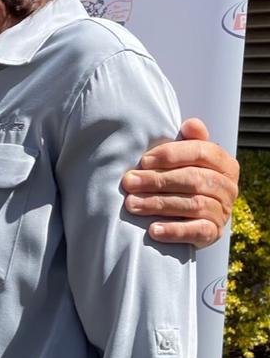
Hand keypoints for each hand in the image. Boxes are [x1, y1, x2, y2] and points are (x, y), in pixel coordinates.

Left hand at [122, 118, 239, 247]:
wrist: (193, 217)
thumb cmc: (185, 179)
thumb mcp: (188, 158)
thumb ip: (189, 141)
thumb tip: (191, 124)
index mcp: (224, 163)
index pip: (201, 152)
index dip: (171, 154)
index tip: (143, 160)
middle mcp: (228, 187)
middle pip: (193, 179)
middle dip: (157, 180)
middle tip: (129, 182)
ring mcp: (222, 211)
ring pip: (192, 204)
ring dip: (158, 204)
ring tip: (131, 204)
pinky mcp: (213, 233)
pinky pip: (196, 231)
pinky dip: (174, 231)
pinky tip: (153, 230)